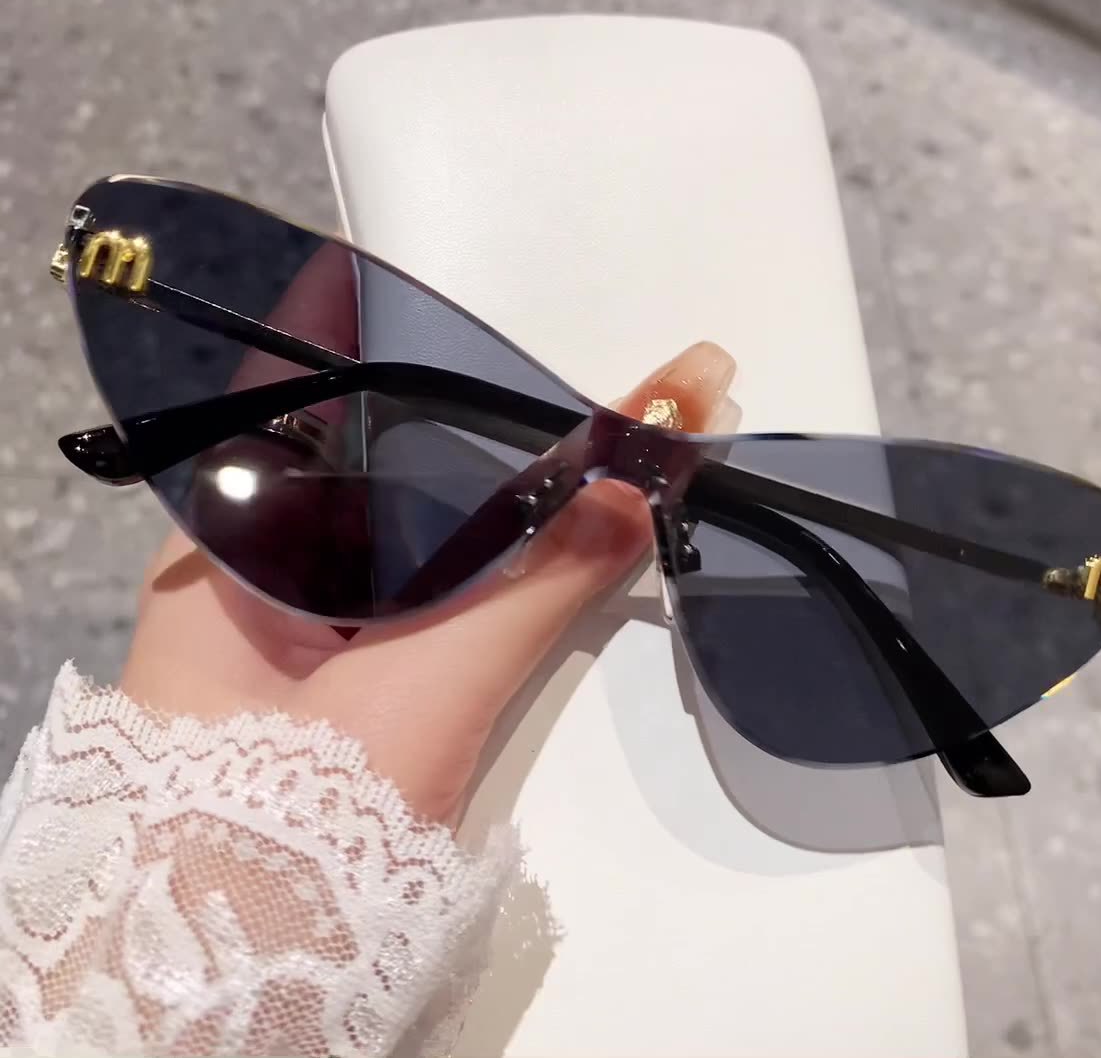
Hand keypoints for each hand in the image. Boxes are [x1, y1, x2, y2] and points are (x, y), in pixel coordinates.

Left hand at [121, 340, 735, 825]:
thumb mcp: (421, 692)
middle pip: (393, 467)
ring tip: (620, 431)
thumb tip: (642, 478)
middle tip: (616, 384)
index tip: (534, 345)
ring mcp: (302, 623)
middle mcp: (255, 568)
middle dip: (498, 428)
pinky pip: (432, 587)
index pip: (340, 415)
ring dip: (512, 493)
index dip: (442, 374)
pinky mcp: (348, 673)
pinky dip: (501, 558)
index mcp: (227, 544)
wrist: (256, 987)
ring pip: (421, 529)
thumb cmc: (299, 825)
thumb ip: (533, 582)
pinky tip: (573, 517)